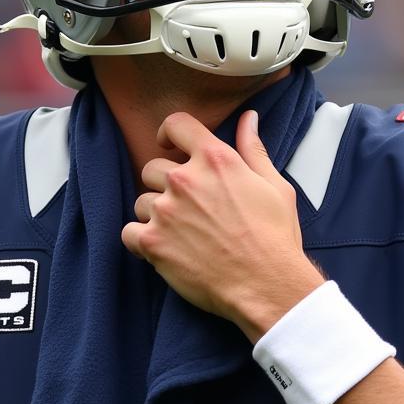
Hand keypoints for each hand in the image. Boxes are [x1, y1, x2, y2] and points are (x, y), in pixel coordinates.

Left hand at [121, 109, 324, 340]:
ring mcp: (165, 211)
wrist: (266, 284)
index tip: (169, 145)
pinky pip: (128, 232)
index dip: (169, 133)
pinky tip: (164, 249)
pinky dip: (141, 240)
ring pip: (141, 202)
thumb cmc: (275, 237)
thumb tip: (248, 119)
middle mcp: (185, 180)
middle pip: (152, 168)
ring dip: (155, 214)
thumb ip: (253, 149)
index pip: (176, 124)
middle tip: (188, 208)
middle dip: (165, 185)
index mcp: (215, 159)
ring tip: (181, 233)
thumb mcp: (274, 186)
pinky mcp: (152, 242)